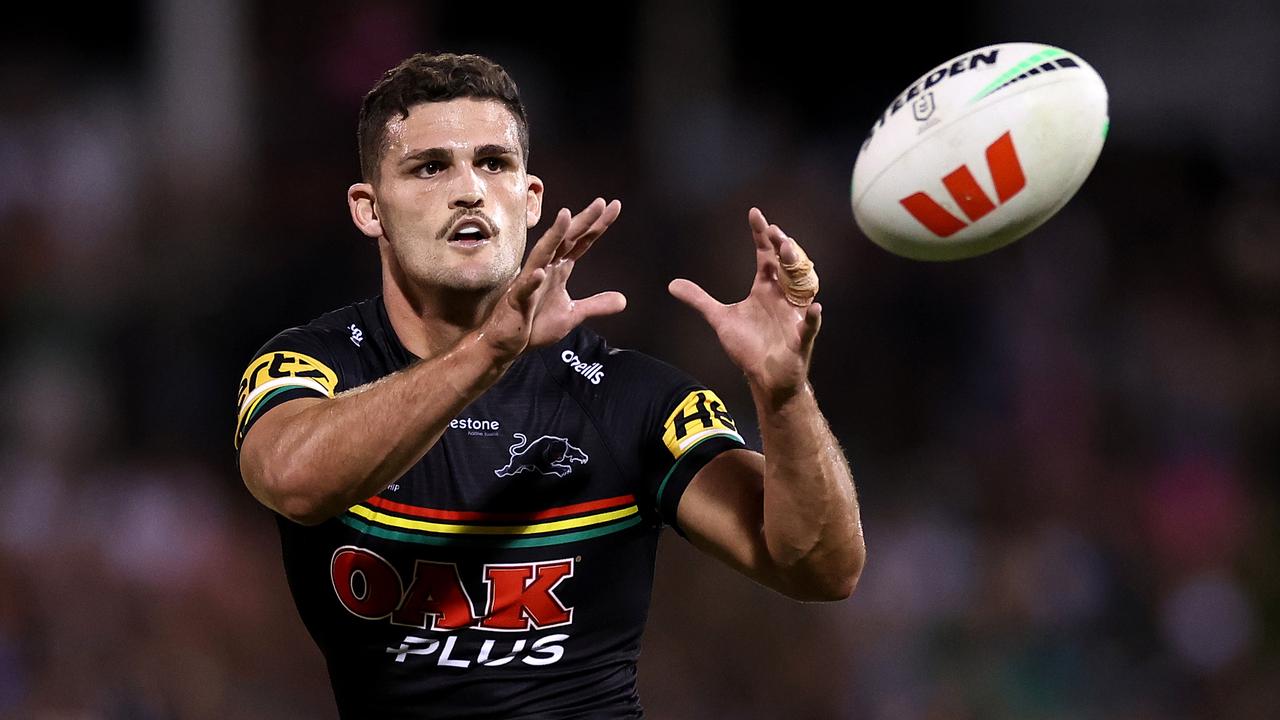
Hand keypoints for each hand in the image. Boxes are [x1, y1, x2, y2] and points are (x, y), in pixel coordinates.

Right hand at [478, 198, 626, 361]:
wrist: (507, 343)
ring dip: (554, 236)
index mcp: (559, 269)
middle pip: (566, 239)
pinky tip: (541, 273)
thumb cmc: (535, 324)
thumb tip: (624, 300)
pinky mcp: (517, 301)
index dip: (597, 225)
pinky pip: (524, 289)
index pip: (581, 242)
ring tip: (565, 216)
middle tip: (601, 203)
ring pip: (542, 254)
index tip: (614, 205)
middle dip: (583, 221)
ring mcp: (529, 282)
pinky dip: (532, 281)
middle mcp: (545, 269)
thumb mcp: (572, 315)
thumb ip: (596, 305)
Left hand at [669, 207, 821, 405]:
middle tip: (774, 231)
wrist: (765, 377)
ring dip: (796, 269)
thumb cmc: (749, 346)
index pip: (765, 255)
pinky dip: (812, 318)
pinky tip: (815, 308)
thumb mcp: (720, 319)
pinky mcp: (800, 338)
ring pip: (801, 287)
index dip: (761, 235)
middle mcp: (782, 296)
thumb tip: (672, 284)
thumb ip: (699, 300)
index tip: (754, 213)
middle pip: (785, 265)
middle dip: (781, 247)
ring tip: (788, 250)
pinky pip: (809, 326)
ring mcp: (794, 316)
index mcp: (765, 288)